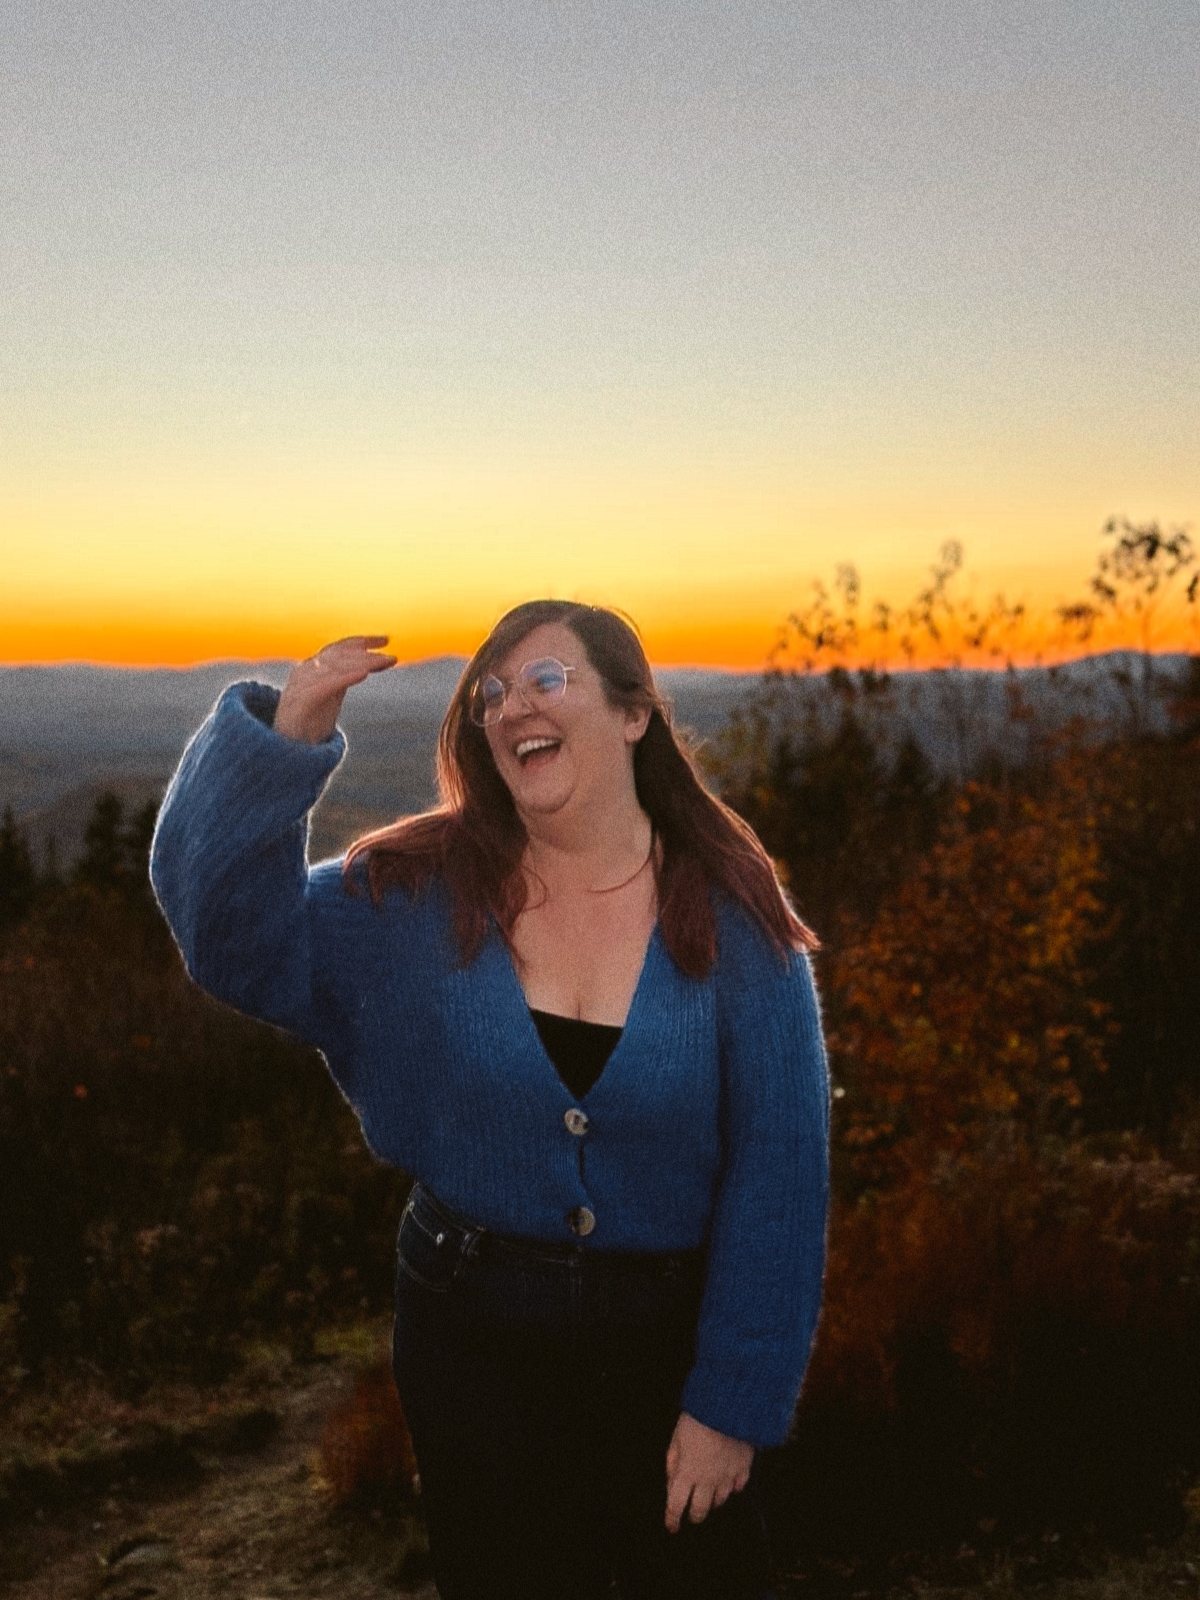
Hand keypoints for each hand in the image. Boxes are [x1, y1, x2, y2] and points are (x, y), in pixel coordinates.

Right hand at [274, 636, 395, 744]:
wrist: (286, 746)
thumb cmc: (309, 720)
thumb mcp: (330, 695)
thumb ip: (343, 679)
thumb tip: (366, 666)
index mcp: (313, 667)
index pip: (339, 648)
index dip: (362, 641)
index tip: (386, 640)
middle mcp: (306, 671)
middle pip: (340, 655)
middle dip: (367, 654)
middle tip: (391, 658)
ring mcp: (301, 684)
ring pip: (336, 666)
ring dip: (363, 663)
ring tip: (383, 662)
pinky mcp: (300, 701)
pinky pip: (326, 684)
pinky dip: (346, 676)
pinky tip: (364, 673)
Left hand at [664, 1412, 754, 1533]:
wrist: (728, 1407)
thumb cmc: (698, 1418)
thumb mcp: (676, 1438)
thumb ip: (673, 1462)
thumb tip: (672, 1480)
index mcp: (686, 1473)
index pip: (676, 1506)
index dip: (672, 1520)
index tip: (672, 1526)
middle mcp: (707, 1481)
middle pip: (700, 1511)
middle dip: (694, 1515)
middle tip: (692, 1513)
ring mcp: (727, 1477)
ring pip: (719, 1501)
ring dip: (712, 1501)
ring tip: (709, 1494)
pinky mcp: (743, 1469)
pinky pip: (738, 1487)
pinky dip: (732, 1487)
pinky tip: (728, 1481)